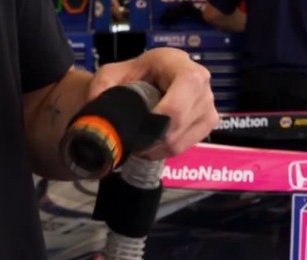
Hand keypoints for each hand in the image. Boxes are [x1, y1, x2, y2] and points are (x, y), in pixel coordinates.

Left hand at [87, 48, 218, 159]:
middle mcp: (201, 81)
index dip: (168, 109)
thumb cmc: (133, 75)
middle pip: (182, 120)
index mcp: (178, 62)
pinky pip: (187, 145)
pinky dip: (166, 150)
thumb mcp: (110, 73)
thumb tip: (99, 107)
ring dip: (157, 146)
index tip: (144, 123)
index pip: (188, 84)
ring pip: (182, 138)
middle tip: (133, 139)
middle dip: (153, 135)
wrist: (146, 81)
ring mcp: (208, 103)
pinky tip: (153, 144)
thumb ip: (101, 87)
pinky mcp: (208, 121)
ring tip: (140, 142)